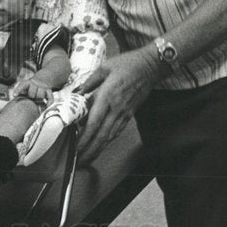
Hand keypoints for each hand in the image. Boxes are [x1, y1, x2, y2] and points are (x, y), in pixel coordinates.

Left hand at [11, 77, 51, 103]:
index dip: (18, 90)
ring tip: (38, 101)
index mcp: (28, 83)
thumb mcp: (26, 86)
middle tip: (32, 98)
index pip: (22, 86)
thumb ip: (21, 92)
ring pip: (40, 96)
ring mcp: (42, 87)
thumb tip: (15, 99)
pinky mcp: (49, 90)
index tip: (14, 95)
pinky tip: (46, 105)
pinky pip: (50, 98)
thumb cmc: (32, 85)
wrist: (44, 77)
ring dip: (39, 100)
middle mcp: (35, 84)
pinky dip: (48, 103)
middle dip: (31, 97)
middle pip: (32, 94)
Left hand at [76, 46, 159, 166]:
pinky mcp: (129, 114)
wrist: (150, 66)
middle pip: (102, 135)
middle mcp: (116, 108)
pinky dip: (107, 141)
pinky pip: (117, 131)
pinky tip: (100, 146)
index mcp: (108, 96)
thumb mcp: (103, 68)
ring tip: (86, 159)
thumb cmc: (127, 64)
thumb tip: (75, 93)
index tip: (76, 148)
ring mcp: (124, 113)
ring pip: (110, 136)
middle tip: (78, 162)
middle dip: (89, 151)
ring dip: (98, 149)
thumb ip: (88, 82)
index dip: (85, 138)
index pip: (94, 122)